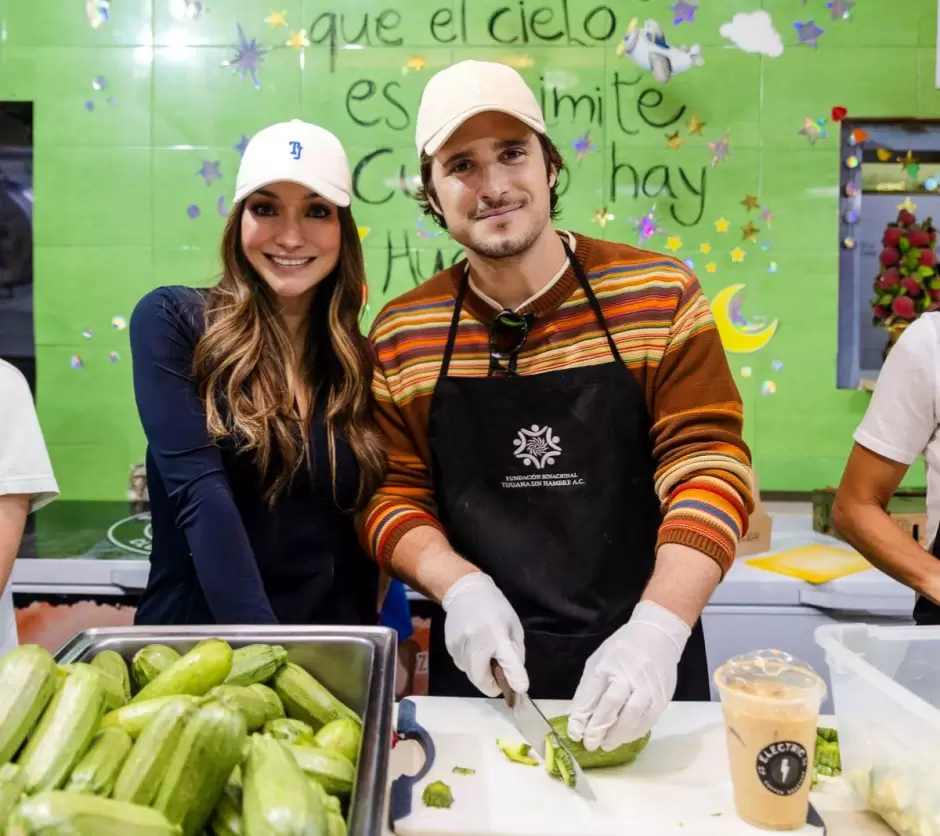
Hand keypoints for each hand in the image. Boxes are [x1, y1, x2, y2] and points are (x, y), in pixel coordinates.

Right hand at [441, 572, 527, 696]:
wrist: (466, 591)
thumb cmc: (495, 608)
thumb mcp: (513, 626)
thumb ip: (515, 653)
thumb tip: (516, 678)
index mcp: (497, 635)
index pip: (509, 663)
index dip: (515, 680)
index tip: (519, 690)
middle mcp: (476, 642)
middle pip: (481, 679)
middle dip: (491, 684)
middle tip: (499, 679)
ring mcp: (460, 645)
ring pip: (470, 673)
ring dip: (480, 673)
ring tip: (486, 657)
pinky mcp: (450, 646)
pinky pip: (461, 665)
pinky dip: (470, 664)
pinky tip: (474, 649)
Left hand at [567, 601, 689, 751]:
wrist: (658, 636)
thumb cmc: (622, 649)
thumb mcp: (597, 661)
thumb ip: (587, 689)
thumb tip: (574, 717)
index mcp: (607, 665)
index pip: (592, 695)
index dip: (582, 717)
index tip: (574, 734)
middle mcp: (628, 676)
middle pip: (612, 706)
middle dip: (599, 728)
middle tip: (590, 744)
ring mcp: (647, 687)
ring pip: (632, 716)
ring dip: (617, 735)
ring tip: (606, 745)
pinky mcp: (662, 697)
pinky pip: (648, 720)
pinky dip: (634, 732)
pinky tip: (624, 737)